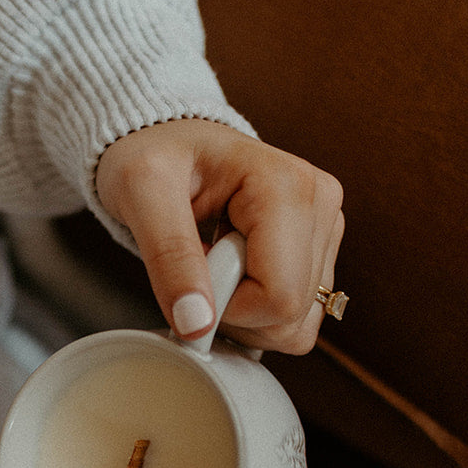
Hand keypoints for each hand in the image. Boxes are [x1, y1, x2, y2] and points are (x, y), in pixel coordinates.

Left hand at [95, 119, 343, 355]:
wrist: (167, 143)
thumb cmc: (153, 153)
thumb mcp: (142, 192)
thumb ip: (169, 258)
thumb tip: (197, 324)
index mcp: (288, 187)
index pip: (279, 297)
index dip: (228, 307)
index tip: (192, 275)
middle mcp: (320, 206)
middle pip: (291, 316)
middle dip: (234, 311)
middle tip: (200, 264)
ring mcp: (325, 229)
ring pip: (297, 324)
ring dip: (245, 314)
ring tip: (215, 263)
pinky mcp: (319, 250)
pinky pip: (297, 318)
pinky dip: (258, 313)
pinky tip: (235, 273)